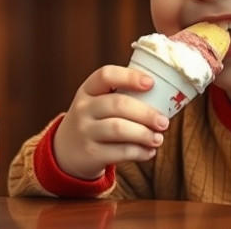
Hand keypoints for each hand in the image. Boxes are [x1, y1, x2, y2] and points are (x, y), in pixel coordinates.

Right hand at [53, 65, 169, 179]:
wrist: (66, 153)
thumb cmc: (94, 122)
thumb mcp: (97, 103)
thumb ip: (122, 96)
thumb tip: (164, 96)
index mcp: (88, 90)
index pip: (106, 75)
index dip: (130, 77)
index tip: (151, 83)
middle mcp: (83, 108)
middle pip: (118, 105)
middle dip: (146, 113)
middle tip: (163, 122)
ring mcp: (85, 132)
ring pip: (119, 129)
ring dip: (144, 134)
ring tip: (158, 138)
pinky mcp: (90, 154)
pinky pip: (119, 152)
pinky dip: (139, 152)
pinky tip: (149, 152)